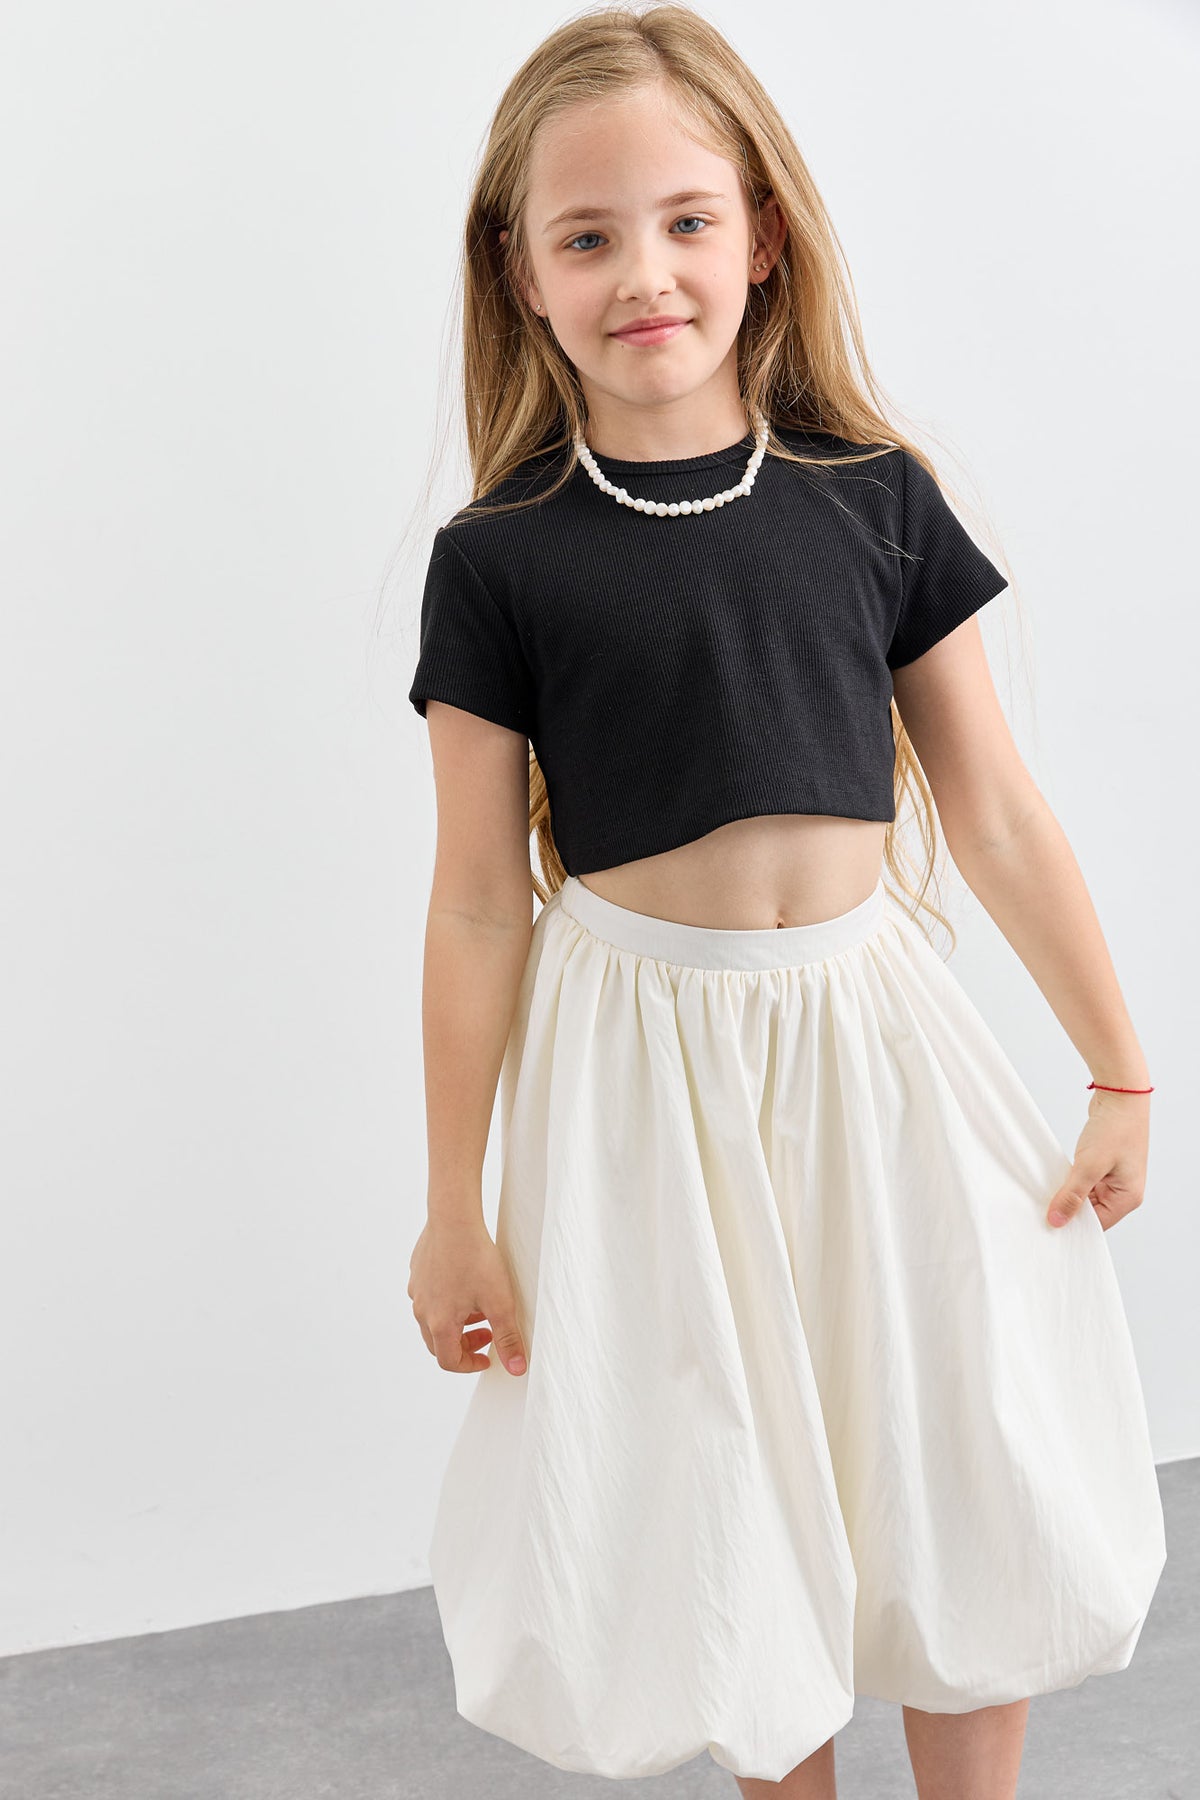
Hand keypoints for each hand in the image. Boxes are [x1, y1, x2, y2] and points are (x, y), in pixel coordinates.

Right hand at [408, 1216, 528, 1375]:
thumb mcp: (500, 1303)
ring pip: (433, 1319)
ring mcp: (417, 1290)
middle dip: (464, 1344)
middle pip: (438, 1342)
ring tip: (480, 1306)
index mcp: (439, 1323)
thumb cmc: (476, 1259)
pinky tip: (465, 1282)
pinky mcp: (417, 1271)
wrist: (453, 1218)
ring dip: (456, 1322)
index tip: (488, 1357)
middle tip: (487, 1332)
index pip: (449, 1361)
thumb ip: (508, 1338)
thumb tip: (516, 1369)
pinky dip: (447, 1301)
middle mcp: (422, 1310)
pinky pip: (429, 1296)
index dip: (470, 1364)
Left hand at [1045, 1087, 1150, 1230]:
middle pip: (1092, 1212)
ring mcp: (1114, 1177)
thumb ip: (1072, 1196)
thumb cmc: (1115, 1129)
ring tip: (1050, 1190)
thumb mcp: (1089, 1166)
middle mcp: (1124, 1191)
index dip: (1074, 1225)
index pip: (1098, 1224)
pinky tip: (1056, 1177)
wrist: (1120, 1095)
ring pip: (1086, 1196)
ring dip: (1069, 1192)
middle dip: (1070, 1208)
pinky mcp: (1104, 1165)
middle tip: (1045, 1207)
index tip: (1050, 1224)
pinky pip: (1084, 1181)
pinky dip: (1071, 1180)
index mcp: (1128, 1198)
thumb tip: (1057, 1220)